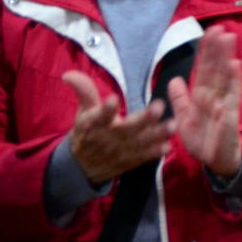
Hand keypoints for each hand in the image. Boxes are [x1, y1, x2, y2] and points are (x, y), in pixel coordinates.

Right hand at [62, 71, 172, 185]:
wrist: (81, 167)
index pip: (99, 116)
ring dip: (157, 134)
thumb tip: (68, 74)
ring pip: (141, 142)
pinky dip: (155, 152)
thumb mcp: (83, 112)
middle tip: (159, 107)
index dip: (106, 109)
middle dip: (143, 119)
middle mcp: (109, 138)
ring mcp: (121, 150)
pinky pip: (144, 157)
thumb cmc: (86, 132)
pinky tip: (168, 146)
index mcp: (94, 124)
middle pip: (127, 128)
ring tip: (173, 125)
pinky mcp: (131, 160)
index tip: (113, 100)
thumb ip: (84, 92)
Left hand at [167, 25, 241, 176]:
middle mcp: (215, 95)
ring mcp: (224, 102)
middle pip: (216, 68)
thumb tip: (175, 80)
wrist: (214, 161)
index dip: (206, 52)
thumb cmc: (202, 140)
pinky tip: (235, 65)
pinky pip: (233, 94)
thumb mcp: (183, 120)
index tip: (209, 32)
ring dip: (227, 57)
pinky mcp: (230, 113)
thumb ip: (180, 100)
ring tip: (229, 39)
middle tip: (221, 28)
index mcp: (202, 95)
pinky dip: (234, 79)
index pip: (205, 69)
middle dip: (218, 48)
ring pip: (226, 75)